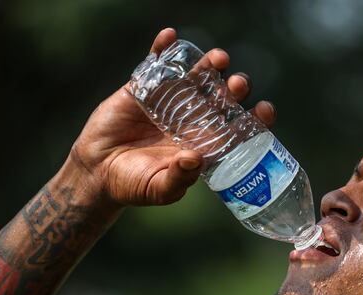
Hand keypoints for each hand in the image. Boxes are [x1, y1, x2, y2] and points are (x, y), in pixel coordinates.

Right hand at [68, 28, 276, 206]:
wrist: (97, 171)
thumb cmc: (134, 185)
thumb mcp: (159, 189)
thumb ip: (179, 178)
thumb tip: (194, 158)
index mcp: (206, 143)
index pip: (239, 128)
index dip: (256, 118)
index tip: (265, 109)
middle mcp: (194, 120)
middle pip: (224, 98)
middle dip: (236, 88)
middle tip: (238, 85)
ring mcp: (171, 102)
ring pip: (196, 77)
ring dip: (209, 65)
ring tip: (218, 58)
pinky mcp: (144, 89)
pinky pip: (156, 65)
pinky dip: (162, 49)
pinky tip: (170, 37)